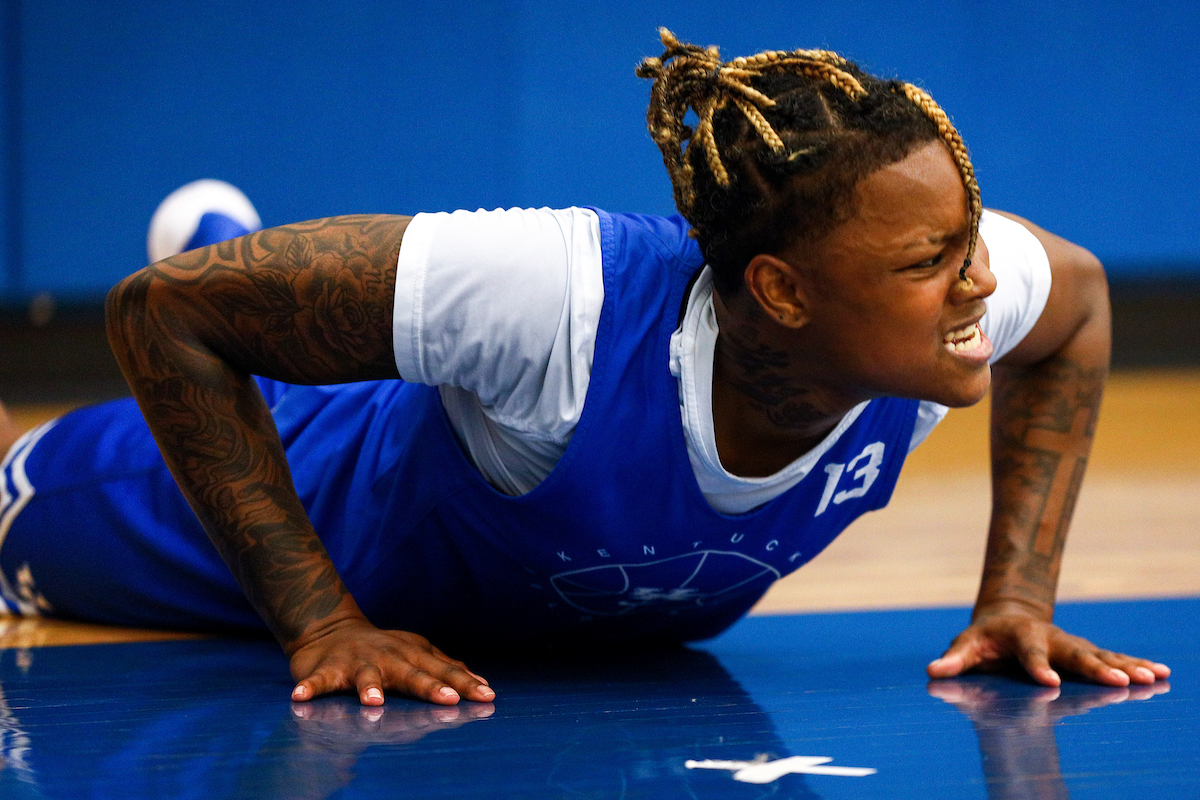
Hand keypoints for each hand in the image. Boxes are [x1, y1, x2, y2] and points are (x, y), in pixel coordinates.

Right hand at [287, 616, 495, 705]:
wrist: (332, 630)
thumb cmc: (383, 649)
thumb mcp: (417, 653)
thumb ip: (445, 668)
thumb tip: (482, 682)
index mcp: (412, 655)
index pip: (444, 670)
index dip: (466, 683)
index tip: (487, 695)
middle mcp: (388, 657)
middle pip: (413, 673)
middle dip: (431, 686)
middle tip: (450, 699)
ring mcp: (357, 662)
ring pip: (365, 676)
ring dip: (368, 687)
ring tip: (373, 702)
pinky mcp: (326, 669)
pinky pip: (316, 681)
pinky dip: (309, 687)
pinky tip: (300, 698)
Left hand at [926, 602, 1170, 687]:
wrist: (1008, 615)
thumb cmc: (984, 637)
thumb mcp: (966, 645)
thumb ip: (953, 659)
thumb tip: (932, 671)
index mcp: (1021, 635)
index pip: (1030, 653)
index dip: (1038, 667)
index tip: (1049, 683)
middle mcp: (1052, 638)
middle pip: (1076, 654)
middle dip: (1097, 668)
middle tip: (1120, 681)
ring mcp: (1072, 644)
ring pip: (1101, 654)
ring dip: (1127, 666)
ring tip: (1151, 677)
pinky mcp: (1085, 651)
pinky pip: (1114, 658)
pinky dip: (1137, 664)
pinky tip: (1161, 673)